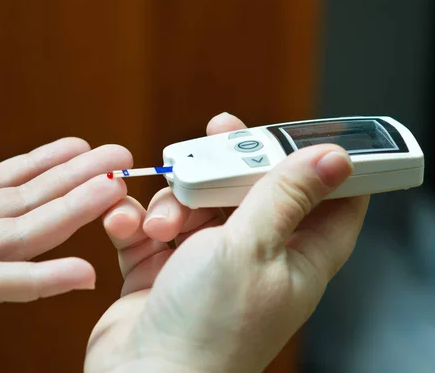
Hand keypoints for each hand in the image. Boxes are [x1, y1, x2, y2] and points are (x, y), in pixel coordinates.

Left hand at [0, 136, 131, 322]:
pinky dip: (39, 281)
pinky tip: (80, 277)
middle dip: (76, 180)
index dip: (45, 163)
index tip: (82, 146)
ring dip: (72, 214)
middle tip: (123, 161)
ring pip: (23, 231)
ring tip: (116, 192)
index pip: (4, 179)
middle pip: (26, 201)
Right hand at [86, 113, 369, 371]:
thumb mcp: (252, 247)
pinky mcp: (161, 269)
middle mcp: (252, 258)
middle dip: (224, 167)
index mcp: (295, 257)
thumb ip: (284, 195)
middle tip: (209, 141)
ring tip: (159, 228)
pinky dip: (136, 221)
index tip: (284, 133)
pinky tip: (127, 227)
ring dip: (171, 203)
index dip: (310, 162)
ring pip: (193, 204)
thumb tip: (334, 158)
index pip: (326, 201)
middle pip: (248, 190)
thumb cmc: (208, 328)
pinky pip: (150, 228)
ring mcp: (203, 264)